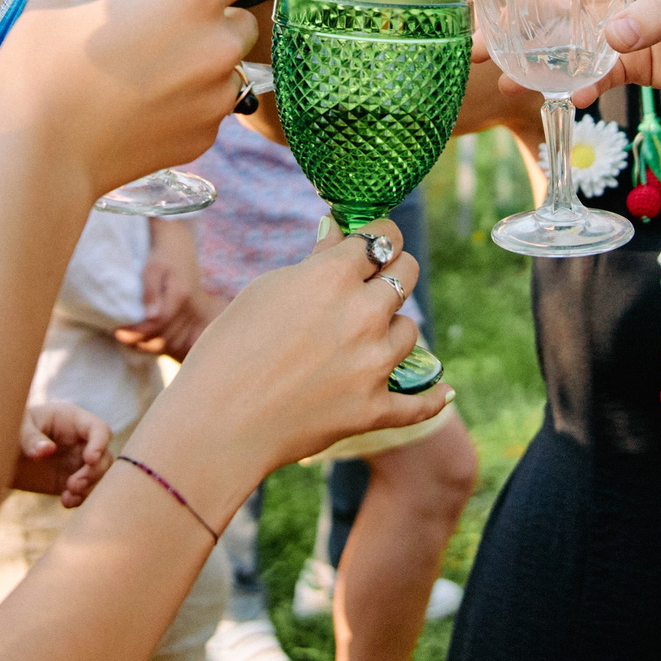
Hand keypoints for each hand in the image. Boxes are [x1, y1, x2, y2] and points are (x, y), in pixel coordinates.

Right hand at [0, 0, 276, 198]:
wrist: (40, 157)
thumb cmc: (44, 69)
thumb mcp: (49, 5)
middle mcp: (217, 46)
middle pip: (245, 20)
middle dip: (217, 20)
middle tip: (167, 26)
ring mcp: (215, 99)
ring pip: (229, 69)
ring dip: (203, 66)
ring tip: (151, 72)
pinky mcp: (204, 139)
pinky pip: (208, 110)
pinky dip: (187, 106)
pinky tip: (142, 108)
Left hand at [13, 402, 112, 507]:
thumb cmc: (8, 429)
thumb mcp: (17, 428)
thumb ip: (31, 438)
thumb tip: (47, 450)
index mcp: (72, 420)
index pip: (99, 429)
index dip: (99, 444)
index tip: (89, 459)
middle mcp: (80, 441)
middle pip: (104, 456)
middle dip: (94, 472)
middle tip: (73, 484)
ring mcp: (76, 462)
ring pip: (99, 476)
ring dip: (89, 487)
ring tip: (68, 495)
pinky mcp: (69, 481)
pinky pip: (86, 491)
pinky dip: (81, 499)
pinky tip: (66, 502)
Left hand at [118, 219, 223, 359]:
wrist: (181, 247)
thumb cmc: (163, 254)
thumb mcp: (152, 268)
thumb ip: (151, 292)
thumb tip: (149, 317)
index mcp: (180, 295)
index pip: (158, 323)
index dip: (137, 332)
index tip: (118, 332)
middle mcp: (190, 308)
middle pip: (166, 338)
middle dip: (141, 342)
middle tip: (120, 337)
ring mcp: (193, 314)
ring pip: (173, 343)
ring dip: (151, 346)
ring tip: (130, 340)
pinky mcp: (193, 317)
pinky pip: (180, 341)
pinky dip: (162, 345)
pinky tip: (146, 341)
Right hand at [137, 217, 451, 490]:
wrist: (217, 423)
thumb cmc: (227, 350)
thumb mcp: (264, 291)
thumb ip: (312, 265)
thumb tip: (338, 237)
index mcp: (333, 276)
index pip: (382, 236)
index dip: (379, 236)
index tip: (375, 243)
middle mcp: (363, 314)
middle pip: (408, 273)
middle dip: (393, 272)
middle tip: (378, 282)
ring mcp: (374, 363)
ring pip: (411, 330)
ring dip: (392, 330)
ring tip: (368, 340)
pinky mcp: (375, 408)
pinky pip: (420, 401)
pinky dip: (432, 397)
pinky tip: (444, 390)